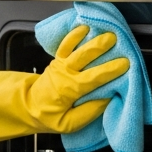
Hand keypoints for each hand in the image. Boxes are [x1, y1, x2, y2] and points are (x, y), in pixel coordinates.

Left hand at [0, 24, 130, 146]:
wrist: (26, 106)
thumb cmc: (48, 116)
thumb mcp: (69, 124)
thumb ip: (89, 112)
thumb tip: (107, 99)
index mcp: (69, 90)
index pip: (93, 77)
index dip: (110, 70)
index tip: (125, 64)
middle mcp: (64, 73)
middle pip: (84, 55)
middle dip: (100, 46)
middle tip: (115, 39)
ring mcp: (60, 64)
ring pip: (75, 47)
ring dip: (90, 37)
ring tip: (103, 29)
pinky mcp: (58, 60)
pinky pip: (65, 44)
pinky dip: (74, 34)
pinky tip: (84, 27)